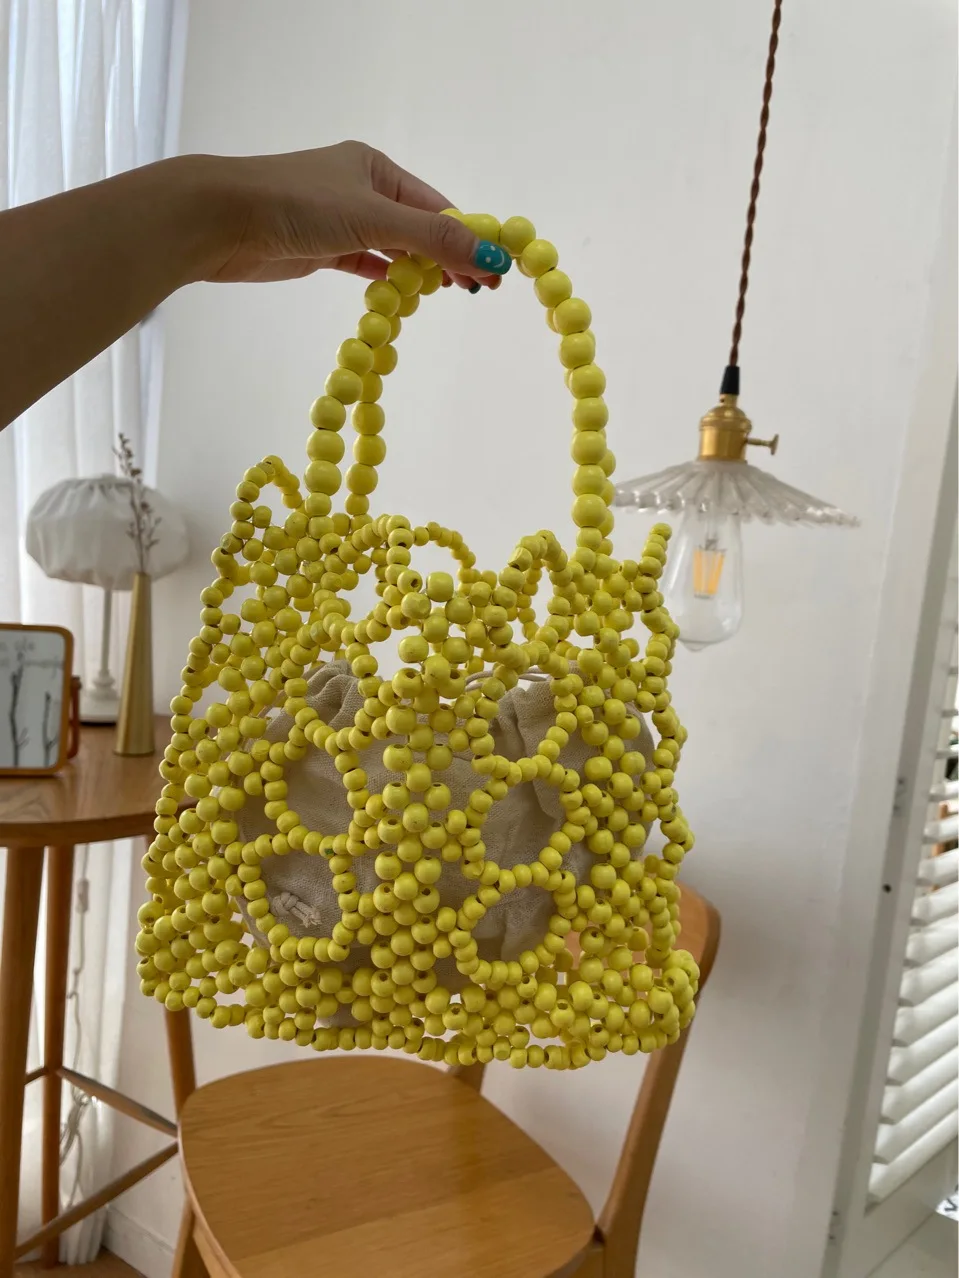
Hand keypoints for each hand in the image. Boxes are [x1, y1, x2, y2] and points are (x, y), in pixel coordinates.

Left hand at [198, 141, 511, 290]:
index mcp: (376, 168)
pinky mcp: (319, 248)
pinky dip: (386, 279)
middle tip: (475, 293)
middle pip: (418, 227)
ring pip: (392, 248)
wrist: (222, 219)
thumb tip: (491, 256)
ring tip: (443, 296)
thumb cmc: (297, 204)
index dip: (468, 239)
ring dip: (417, 272)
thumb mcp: (374, 217)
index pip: (437, 206)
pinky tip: (403, 297)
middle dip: (446, 258)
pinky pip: (365, 264)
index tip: (493, 274)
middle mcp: (360, 188)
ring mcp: (338, 220)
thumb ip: (433, 238)